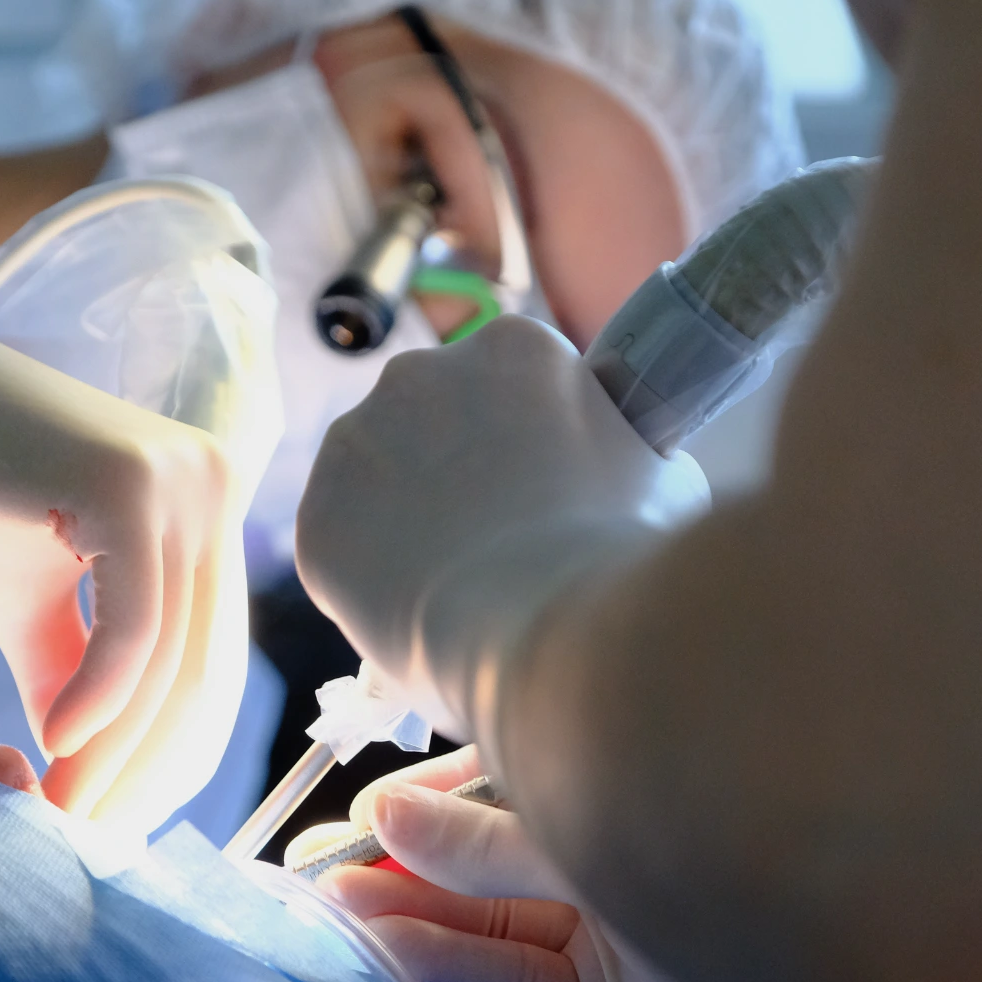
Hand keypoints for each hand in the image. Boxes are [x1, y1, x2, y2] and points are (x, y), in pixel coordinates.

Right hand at [0, 144, 247, 830]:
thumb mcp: (31, 605)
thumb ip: (73, 677)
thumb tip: (88, 771)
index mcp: (205, 512)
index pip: (213, 664)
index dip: (170, 759)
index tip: (115, 824)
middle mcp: (215, 489)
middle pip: (204, 673)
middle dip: (148, 772)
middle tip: (88, 839)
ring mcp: (182, 481)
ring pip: (169, 661)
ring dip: (115, 753)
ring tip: (56, 810)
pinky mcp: (130, 484)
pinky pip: (134, 627)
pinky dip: (98, 701)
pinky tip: (51, 748)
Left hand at [295, 316, 706, 746]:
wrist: (550, 632)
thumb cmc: (622, 555)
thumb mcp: (662, 479)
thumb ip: (624, 455)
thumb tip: (621, 471)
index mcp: (515, 348)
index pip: (511, 387)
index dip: (524, 445)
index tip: (538, 493)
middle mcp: (422, 372)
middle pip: (434, 421)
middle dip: (455, 472)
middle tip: (495, 544)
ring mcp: (359, 440)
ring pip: (378, 477)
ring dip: (404, 516)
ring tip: (455, 586)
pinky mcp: (319, 514)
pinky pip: (343, 542)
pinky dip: (367, 573)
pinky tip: (412, 608)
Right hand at [311, 747, 630, 981]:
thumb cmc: (710, 888)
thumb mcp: (586, 845)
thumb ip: (485, 841)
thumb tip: (382, 811)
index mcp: (613, 780)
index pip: (503, 763)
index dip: (429, 782)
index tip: (364, 807)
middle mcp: (602, 843)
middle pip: (482, 842)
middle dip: (398, 851)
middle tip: (314, 863)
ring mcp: (600, 922)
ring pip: (486, 910)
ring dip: (407, 908)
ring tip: (331, 905)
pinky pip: (512, 970)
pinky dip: (449, 962)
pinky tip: (386, 949)